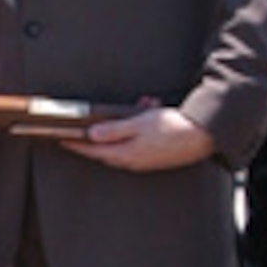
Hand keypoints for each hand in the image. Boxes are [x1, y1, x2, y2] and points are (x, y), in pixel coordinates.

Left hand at [62, 104, 212, 172]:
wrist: (203, 135)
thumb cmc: (173, 129)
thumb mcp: (137, 124)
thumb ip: (113, 130)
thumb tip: (93, 135)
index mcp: (125, 155)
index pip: (93, 151)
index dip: (77, 145)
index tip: (63, 140)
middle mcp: (134, 161)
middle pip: (109, 146)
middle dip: (107, 128)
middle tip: (106, 115)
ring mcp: (146, 159)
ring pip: (128, 138)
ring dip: (130, 121)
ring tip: (144, 105)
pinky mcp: (156, 154)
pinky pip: (141, 138)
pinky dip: (143, 124)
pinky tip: (152, 110)